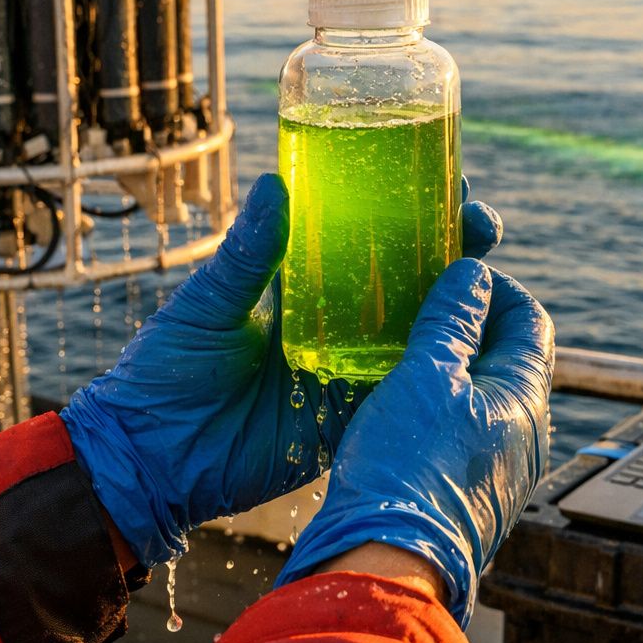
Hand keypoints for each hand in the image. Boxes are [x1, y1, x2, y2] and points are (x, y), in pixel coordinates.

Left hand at [60, 173, 502, 567]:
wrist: (150, 464)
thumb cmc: (163, 375)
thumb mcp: (208, 307)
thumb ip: (247, 257)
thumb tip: (276, 183)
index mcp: (300, 285)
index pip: (366, 236)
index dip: (410, 209)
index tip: (447, 178)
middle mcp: (333, 322)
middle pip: (409, 277)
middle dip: (453, 248)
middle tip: (481, 223)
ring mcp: (347, 369)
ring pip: (418, 330)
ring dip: (459, 303)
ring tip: (492, 273)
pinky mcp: (350, 417)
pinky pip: (404, 390)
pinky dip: (439, 370)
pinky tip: (474, 346)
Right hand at [273, 258, 553, 625]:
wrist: (387, 567)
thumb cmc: (409, 469)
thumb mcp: (425, 375)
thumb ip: (451, 320)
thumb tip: (473, 274)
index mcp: (526, 398)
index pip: (531, 320)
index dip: (495, 288)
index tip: (454, 275)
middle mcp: (525, 436)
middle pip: (508, 357)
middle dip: (467, 326)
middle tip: (419, 308)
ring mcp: (500, 470)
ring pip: (481, 398)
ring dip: (447, 367)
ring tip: (399, 350)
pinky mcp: (469, 496)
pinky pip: (463, 434)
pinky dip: (438, 407)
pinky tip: (396, 403)